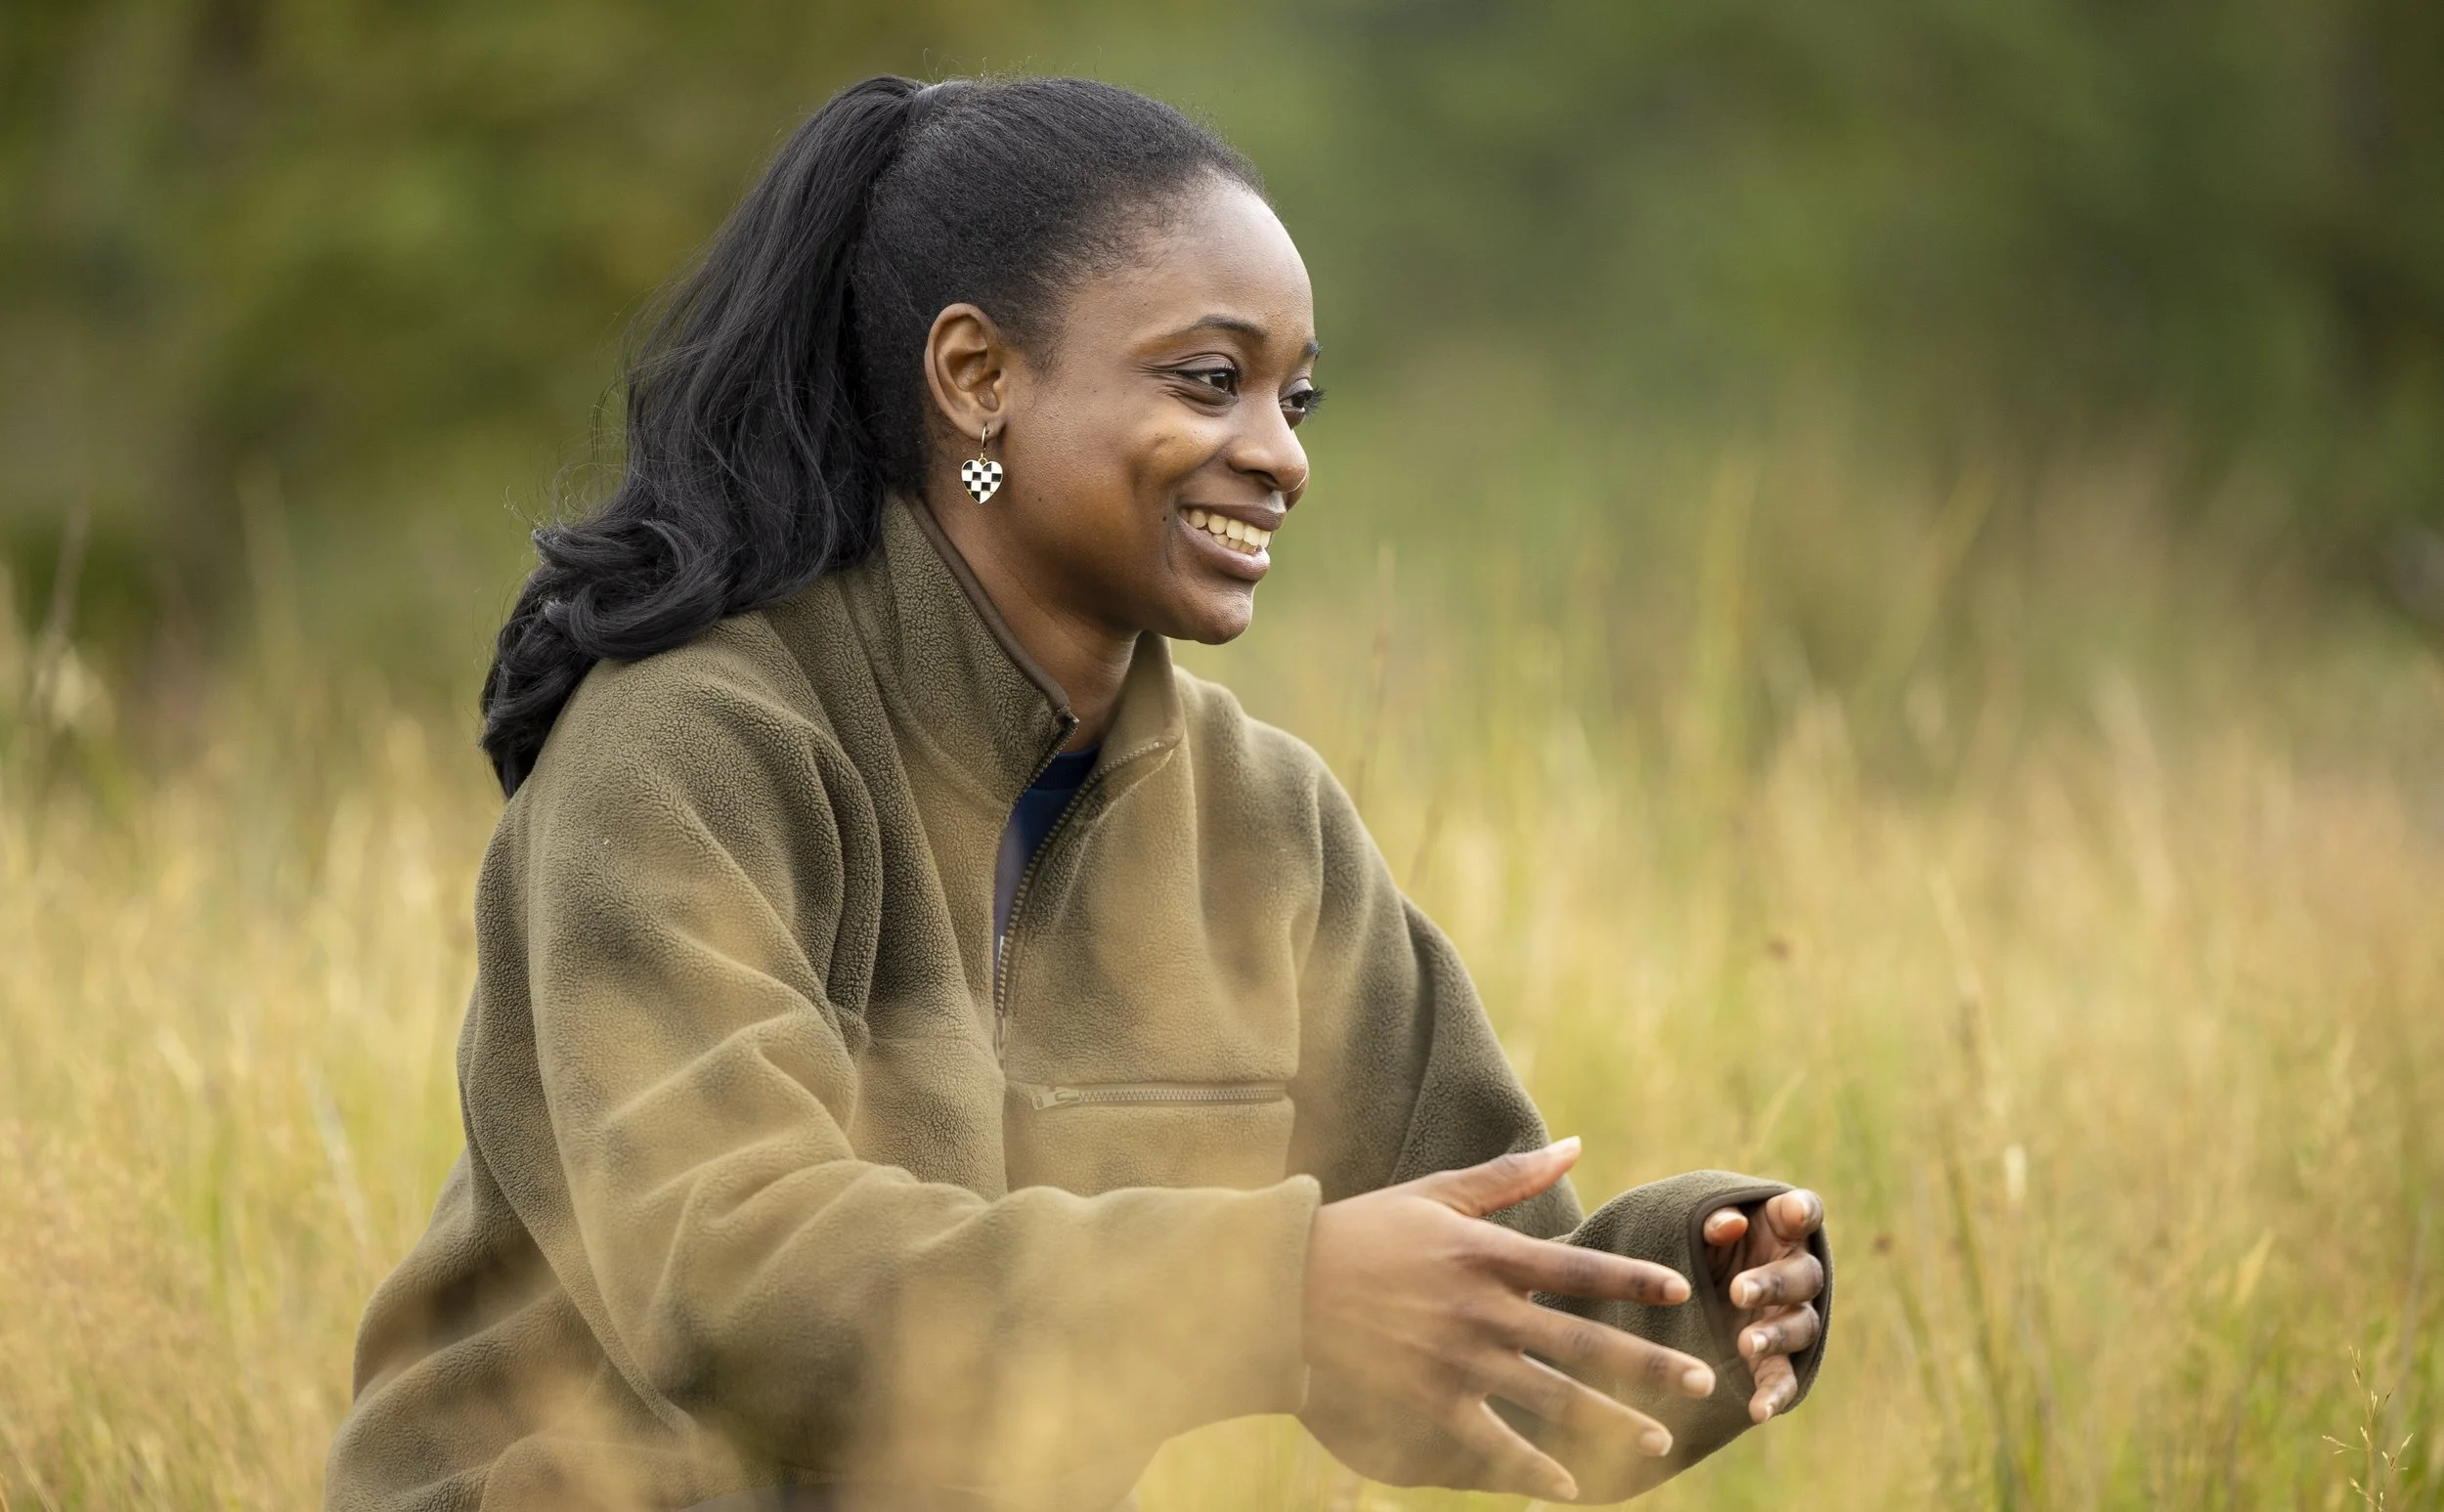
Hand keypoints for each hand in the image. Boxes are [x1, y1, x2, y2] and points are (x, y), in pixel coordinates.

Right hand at [1300, 1138, 1716, 1503]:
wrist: (1283, 1287)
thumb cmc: (1362, 1231)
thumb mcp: (1435, 1195)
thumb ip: (1509, 1178)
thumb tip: (1575, 1144)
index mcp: (1486, 1254)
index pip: (1577, 1267)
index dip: (1631, 1279)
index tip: (1679, 1292)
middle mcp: (1481, 1310)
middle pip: (1582, 1341)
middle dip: (1648, 1362)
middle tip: (1702, 1381)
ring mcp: (1456, 1360)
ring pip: (1550, 1397)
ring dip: (1609, 1422)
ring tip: (1657, 1443)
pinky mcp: (1429, 1401)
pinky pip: (1491, 1443)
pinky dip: (1532, 1470)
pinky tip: (1570, 1488)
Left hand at [1701, 1188, 1825, 1422]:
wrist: (1691, 1290)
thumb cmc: (1703, 1246)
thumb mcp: (1701, 1229)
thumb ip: (1713, 1220)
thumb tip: (1728, 1224)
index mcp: (1781, 1228)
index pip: (1806, 1211)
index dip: (1804, 1211)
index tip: (1796, 1213)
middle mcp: (1795, 1271)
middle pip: (1803, 1276)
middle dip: (1773, 1284)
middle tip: (1737, 1291)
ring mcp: (1790, 1316)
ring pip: (1800, 1326)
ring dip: (1774, 1335)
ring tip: (1745, 1343)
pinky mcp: (1777, 1358)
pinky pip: (1785, 1378)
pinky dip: (1775, 1394)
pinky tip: (1759, 1411)